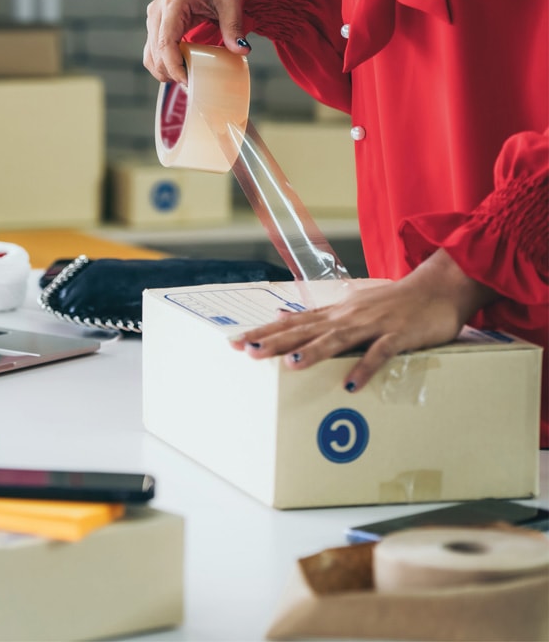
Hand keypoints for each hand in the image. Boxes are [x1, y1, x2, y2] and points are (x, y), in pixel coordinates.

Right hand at [143, 0, 247, 83]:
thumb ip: (234, 26)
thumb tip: (242, 51)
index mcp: (173, 3)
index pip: (165, 44)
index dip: (174, 67)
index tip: (188, 83)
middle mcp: (157, 11)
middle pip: (154, 54)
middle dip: (170, 74)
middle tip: (193, 86)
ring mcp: (154, 17)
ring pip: (149, 55)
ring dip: (164, 71)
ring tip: (187, 79)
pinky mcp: (156, 22)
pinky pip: (153, 50)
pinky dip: (163, 63)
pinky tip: (181, 69)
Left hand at [229, 249, 498, 391]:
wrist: (437, 288)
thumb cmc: (392, 302)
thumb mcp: (350, 305)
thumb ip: (318, 314)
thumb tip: (283, 314)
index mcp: (335, 313)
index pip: (292, 323)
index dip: (264, 332)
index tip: (236, 342)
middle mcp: (347, 317)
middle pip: (306, 330)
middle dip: (275, 342)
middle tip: (247, 352)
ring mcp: (372, 325)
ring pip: (337, 339)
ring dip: (314, 352)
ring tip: (289, 365)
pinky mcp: (398, 336)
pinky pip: (380, 354)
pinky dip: (365, 368)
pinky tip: (350, 385)